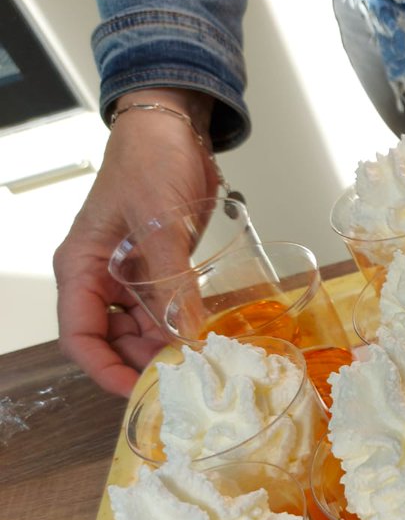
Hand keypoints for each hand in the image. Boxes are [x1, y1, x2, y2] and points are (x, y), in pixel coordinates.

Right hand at [53, 88, 217, 395]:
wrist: (175, 128)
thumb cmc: (150, 161)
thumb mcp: (160, 222)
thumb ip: (172, 280)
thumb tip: (185, 333)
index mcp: (81, 266)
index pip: (80, 336)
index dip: (106, 369)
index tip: (138, 390)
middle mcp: (101, 277)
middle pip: (114, 340)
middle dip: (145, 361)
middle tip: (188, 378)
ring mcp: (131, 275)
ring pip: (142, 330)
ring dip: (168, 347)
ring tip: (203, 361)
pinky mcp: (160, 269)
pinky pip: (166, 310)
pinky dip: (183, 326)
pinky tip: (208, 337)